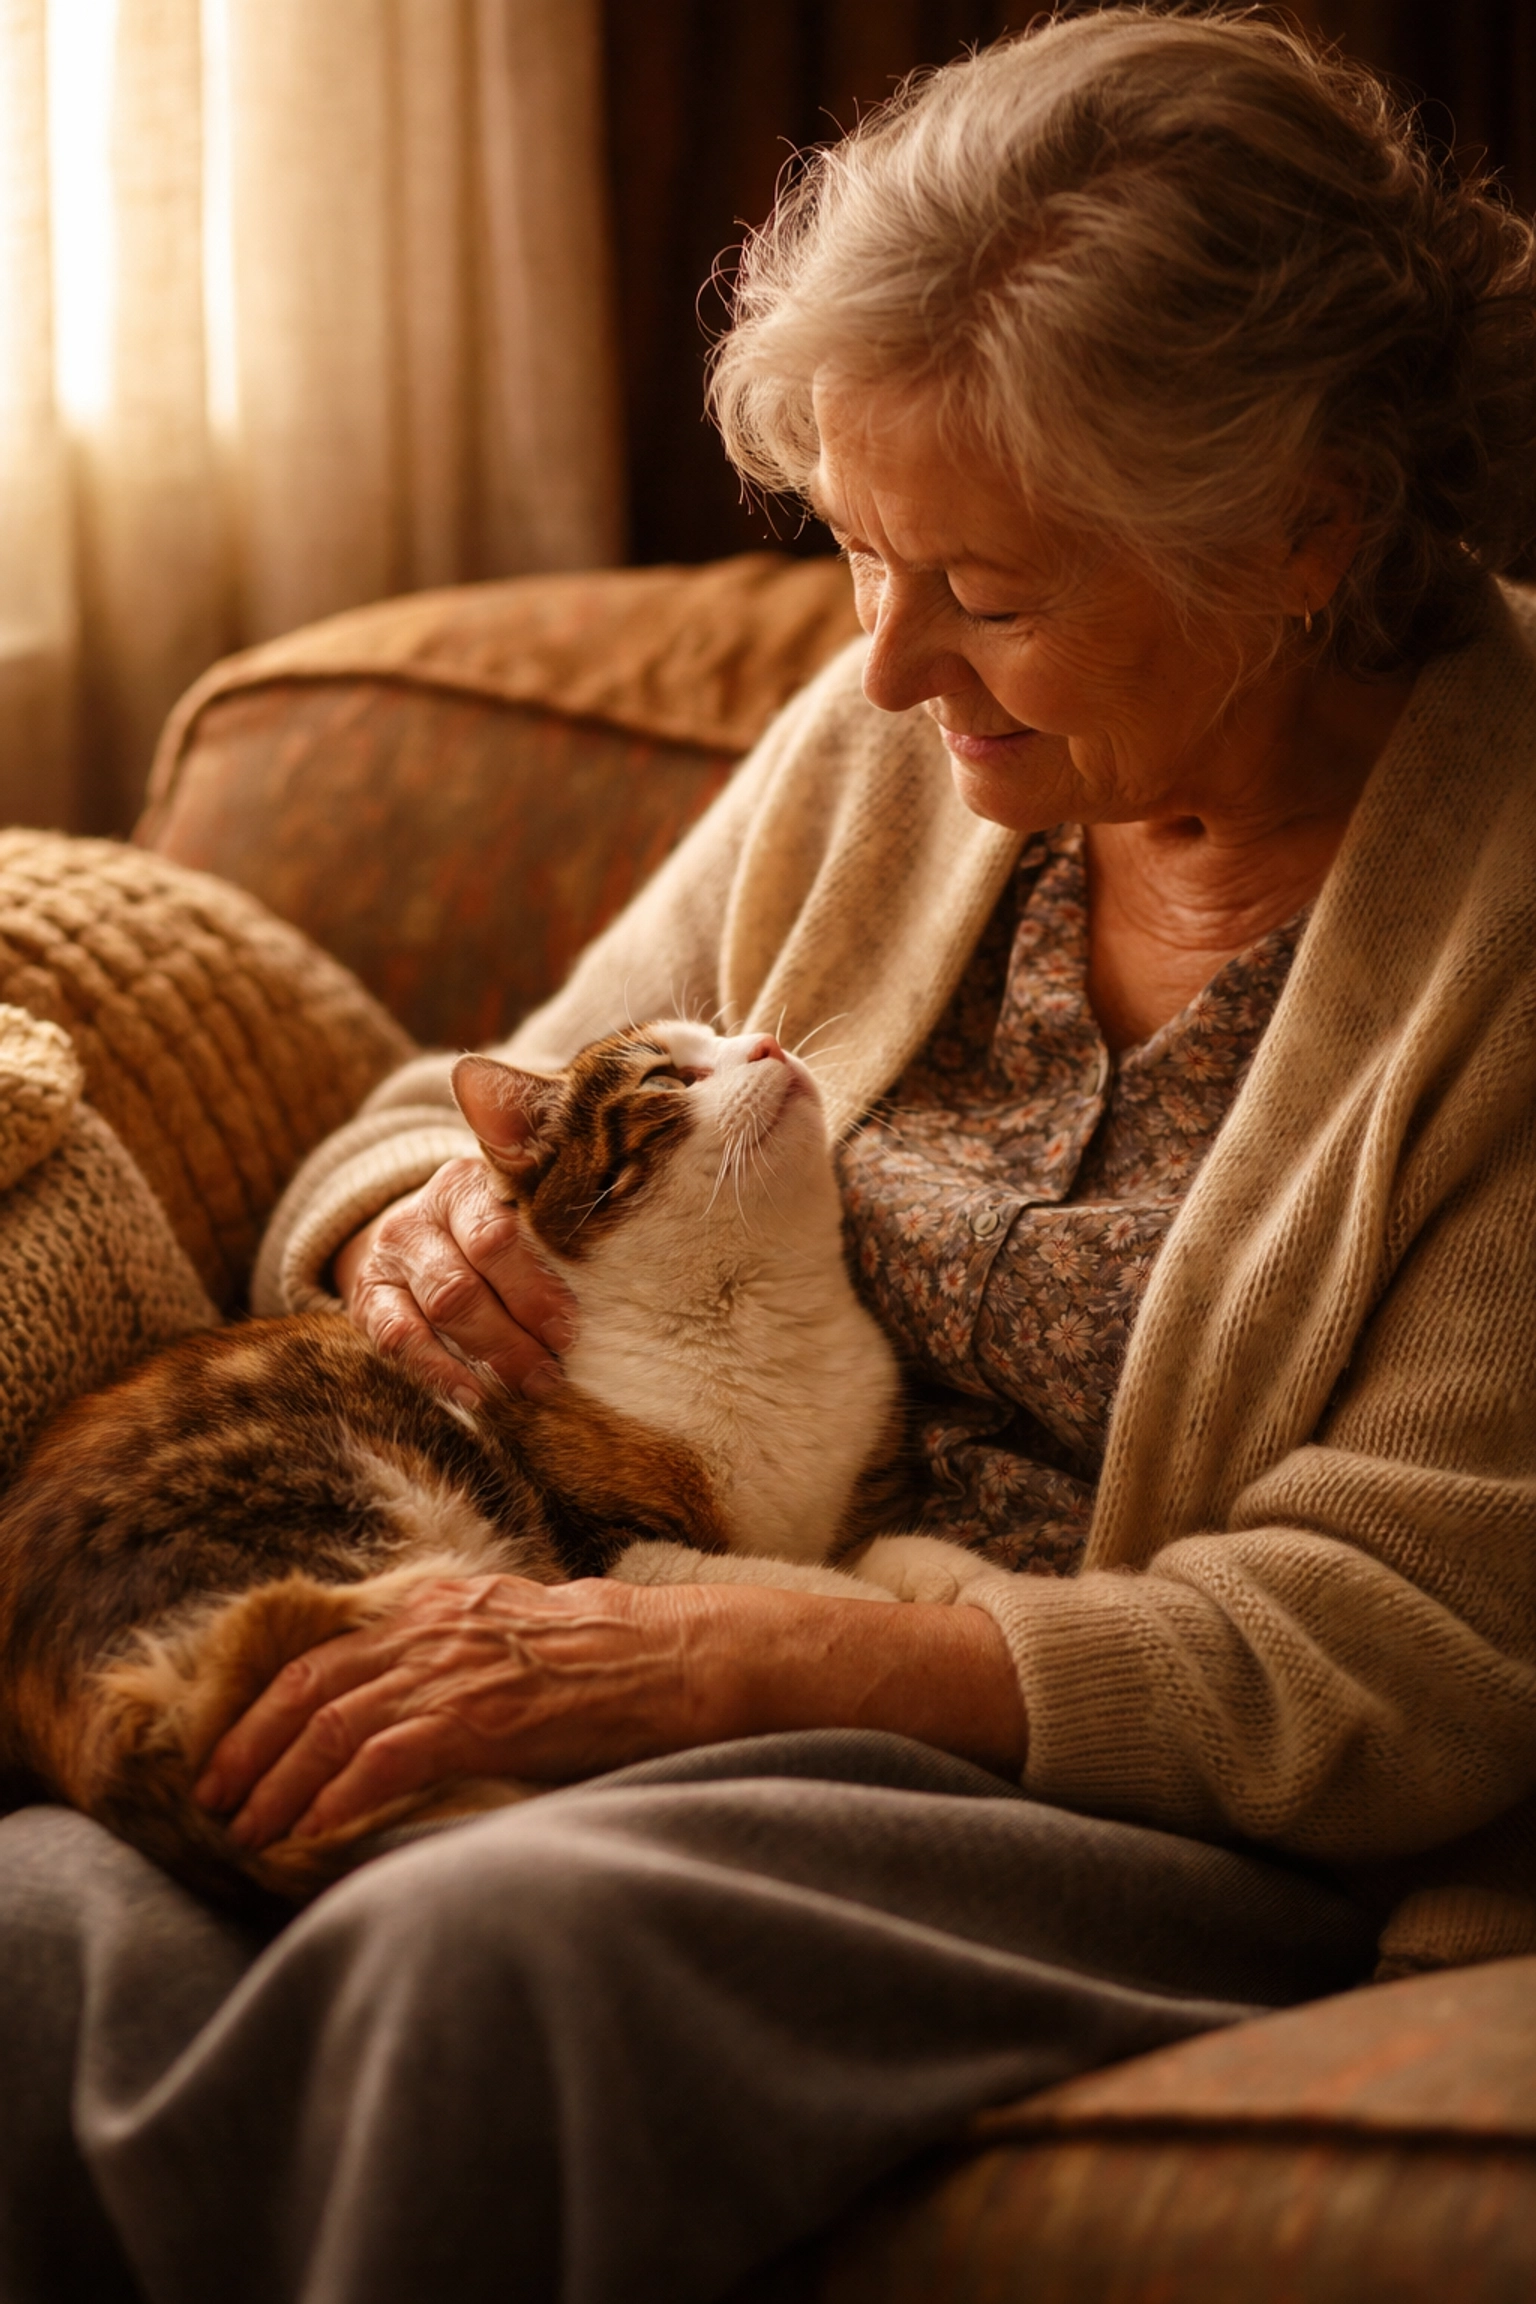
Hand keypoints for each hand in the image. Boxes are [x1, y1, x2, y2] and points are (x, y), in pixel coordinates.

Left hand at [194, 1576, 1028, 1849]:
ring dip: (278, 1777)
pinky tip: (307, 1836)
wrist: (733, 1655)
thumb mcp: (547, 1648)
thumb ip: (481, 1666)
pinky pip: (394, 1751)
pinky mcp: (506, 1708)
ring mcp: (479, 1661)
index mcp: (462, 1602)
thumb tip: (423, 1710)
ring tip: (242, 1829)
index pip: (336, 1643)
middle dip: (252, 1740)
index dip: (272, 1698)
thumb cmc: (650, 1663)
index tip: (235, 1749)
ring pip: (341, 1714)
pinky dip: (337, 1794)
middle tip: (213, 1797)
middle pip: (318, 1675)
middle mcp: (457, 1621)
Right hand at [334, 1158, 575, 1403]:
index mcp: (465, 1187)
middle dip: (515, 1334)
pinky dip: (438, 1371)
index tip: (568, 1330)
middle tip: (551, 1372)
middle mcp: (420, 1218)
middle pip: (467, 1282)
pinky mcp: (367, 1299)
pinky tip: (473, 1395)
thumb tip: (606, 1302)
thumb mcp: (516, 1221)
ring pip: (439, 1310)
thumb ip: (548, 1246)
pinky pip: (398, 1339)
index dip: (534, 1289)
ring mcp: (388, 1259)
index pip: (497, 1237)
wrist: (416, 1238)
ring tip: (528, 1386)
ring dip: (489, 1355)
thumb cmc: (488, 1235)